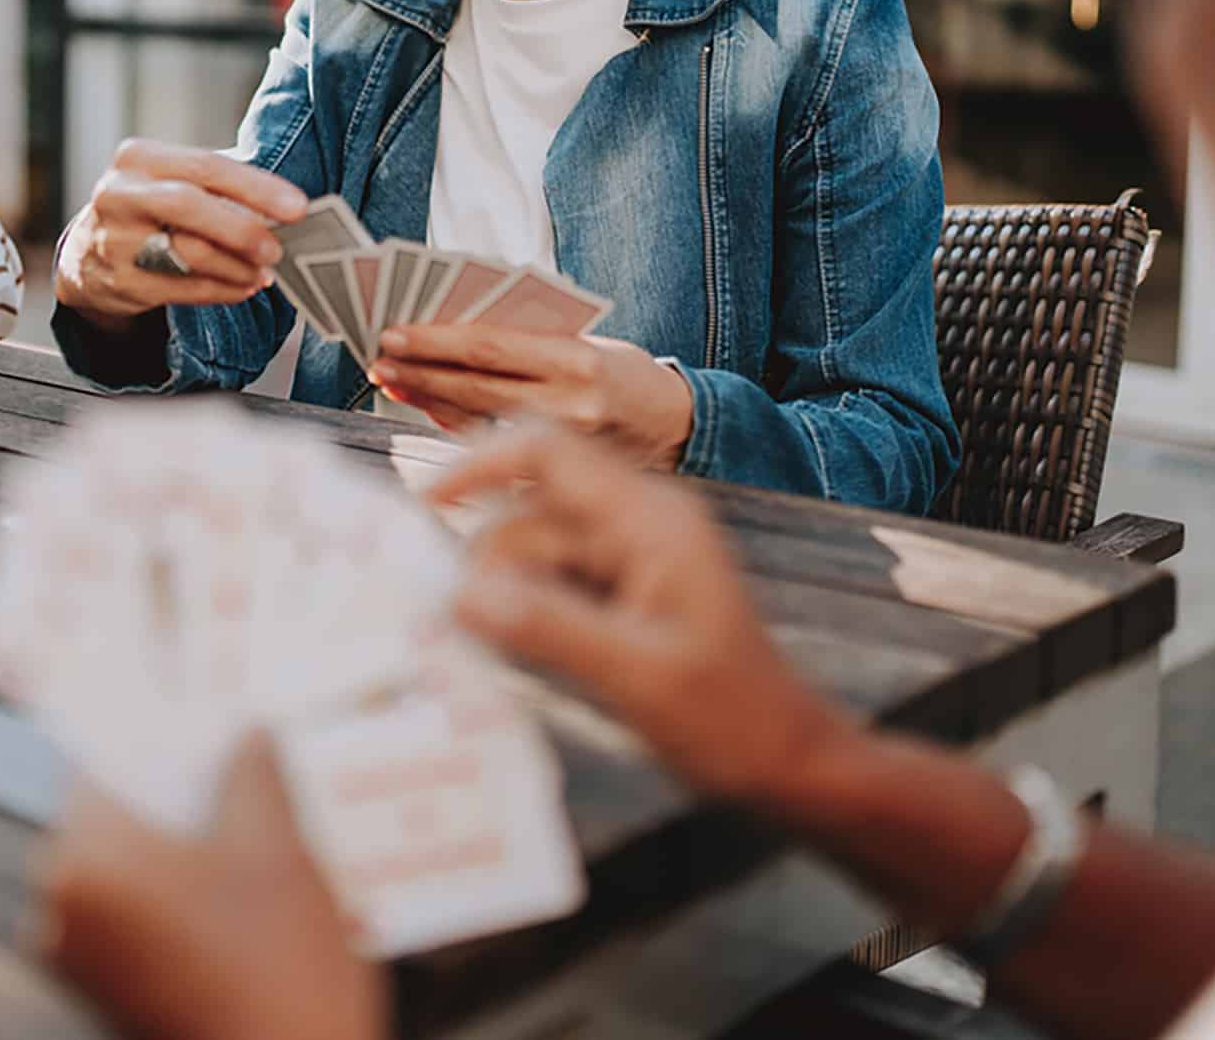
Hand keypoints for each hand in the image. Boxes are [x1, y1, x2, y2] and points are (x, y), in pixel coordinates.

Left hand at [36, 736, 382, 1039]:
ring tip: (253, 841)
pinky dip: (177, 900)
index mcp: (84, 859)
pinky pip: (134, 918)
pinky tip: (241, 898)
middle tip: (240, 778)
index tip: (197, 719)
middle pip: (117, 817)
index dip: (155, 737)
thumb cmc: (277, 974)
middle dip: (177, 799)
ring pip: (130, 870)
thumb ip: (252, 773)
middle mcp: (60, 908)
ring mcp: (77, 960)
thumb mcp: (278, 850)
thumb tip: (245, 733)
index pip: (104, 764)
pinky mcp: (104, 997)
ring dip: (182, 852)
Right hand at [55, 139, 306, 328]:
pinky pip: (183, 289)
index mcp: (139, 158)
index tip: (297, 207)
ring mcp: (114, 239)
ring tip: (262, 272)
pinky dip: (221, 290)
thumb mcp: (170, 182)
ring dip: (237, 267)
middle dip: (242, 229)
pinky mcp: (119, 281)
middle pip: (189, 205)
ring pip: (187, 253)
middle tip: (277, 249)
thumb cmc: (146, 210)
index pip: (206, 166)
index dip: (257, 187)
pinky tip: (242, 287)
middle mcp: (120, 194)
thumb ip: (218, 187)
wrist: (85, 255)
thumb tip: (284, 207)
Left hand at [369, 327, 695, 468]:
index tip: (394, 333)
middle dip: (420, 371)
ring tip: (392, 380)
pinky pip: (492, 446)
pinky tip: (427, 407)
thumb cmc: (622, 373)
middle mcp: (571, 404)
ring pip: (477, 419)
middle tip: (378, 358)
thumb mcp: (588, 343)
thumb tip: (453, 333)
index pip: (490, 347)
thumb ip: (530, 341)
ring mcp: (562, 444)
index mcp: (578, 359)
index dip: (435, 341)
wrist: (677, 427)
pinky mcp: (558, 473)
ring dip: (428, 398)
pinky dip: (454, 424)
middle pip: (474, 385)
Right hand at [432, 429, 855, 806]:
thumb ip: (547, 629)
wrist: (790, 762)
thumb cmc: (732, 720)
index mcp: (650, 519)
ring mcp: (637, 556)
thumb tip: (460, 593)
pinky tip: (518, 658)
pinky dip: (531, 611)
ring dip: (506, 592)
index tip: (424, 507)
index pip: (548, 452)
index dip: (478, 465)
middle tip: (447, 622)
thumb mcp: (635, 677)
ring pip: (540, 551)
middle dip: (487, 559)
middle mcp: (641, 522)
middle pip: (533, 511)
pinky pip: (560, 582)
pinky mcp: (632, 592)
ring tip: (484, 651)